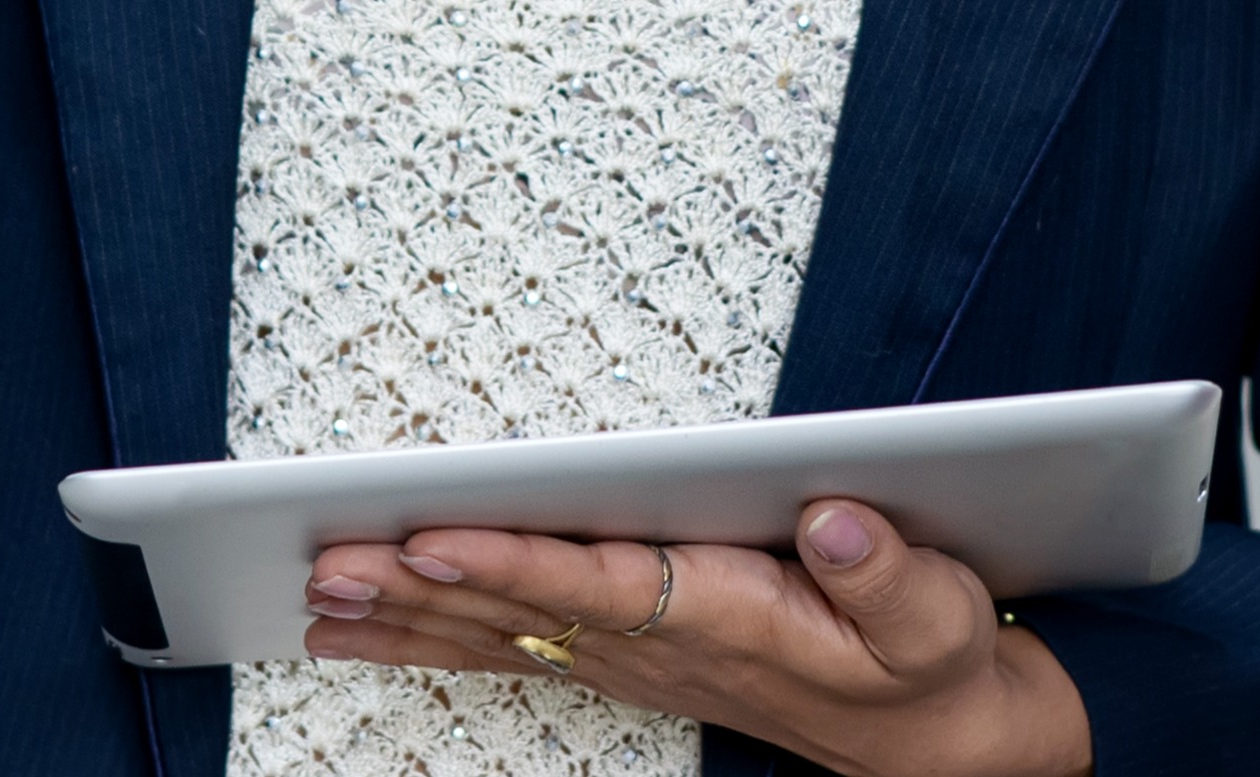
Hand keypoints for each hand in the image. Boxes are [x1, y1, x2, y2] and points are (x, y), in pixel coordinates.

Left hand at [302, 496, 1091, 776]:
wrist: (934, 743)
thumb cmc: (929, 666)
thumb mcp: (938, 617)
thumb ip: (886, 568)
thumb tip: (834, 516)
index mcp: (726, 618)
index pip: (597, 584)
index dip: (512, 561)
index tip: (432, 537)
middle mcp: (663, 645)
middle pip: (523, 613)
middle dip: (419, 588)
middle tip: (329, 563)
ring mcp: (638, 660)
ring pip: (505, 635)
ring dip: (410, 618)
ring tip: (321, 597)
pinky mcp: (630, 661)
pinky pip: (515, 648)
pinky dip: (438, 635)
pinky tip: (375, 625)